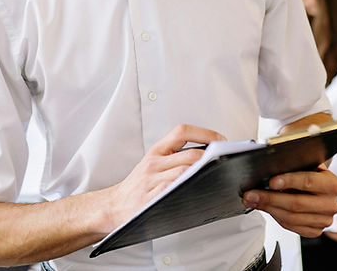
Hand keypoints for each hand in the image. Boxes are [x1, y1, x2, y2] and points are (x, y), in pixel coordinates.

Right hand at [100, 124, 225, 231]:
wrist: (113, 205)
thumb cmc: (137, 186)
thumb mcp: (152, 164)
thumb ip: (174, 157)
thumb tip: (207, 156)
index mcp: (156, 151)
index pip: (181, 131)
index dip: (205, 133)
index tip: (220, 139)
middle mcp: (153, 163)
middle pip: (190, 155)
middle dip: (210, 159)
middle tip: (223, 163)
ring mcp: (151, 181)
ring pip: (184, 172)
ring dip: (202, 175)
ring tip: (215, 177)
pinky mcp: (150, 199)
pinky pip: (173, 191)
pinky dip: (188, 191)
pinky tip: (198, 193)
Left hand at [242, 164, 336, 236]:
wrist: (318, 190)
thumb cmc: (309, 175)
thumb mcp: (306, 167)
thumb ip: (293, 167)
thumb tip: (266, 170)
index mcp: (332, 184)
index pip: (309, 181)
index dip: (289, 181)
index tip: (271, 181)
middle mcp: (331, 204)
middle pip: (297, 203)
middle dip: (270, 198)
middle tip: (252, 194)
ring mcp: (324, 220)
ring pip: (291, 217)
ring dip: (268, 209)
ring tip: (253, 201)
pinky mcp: (315, 231)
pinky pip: (291, 226)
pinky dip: (275, 217)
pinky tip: (266, 208)